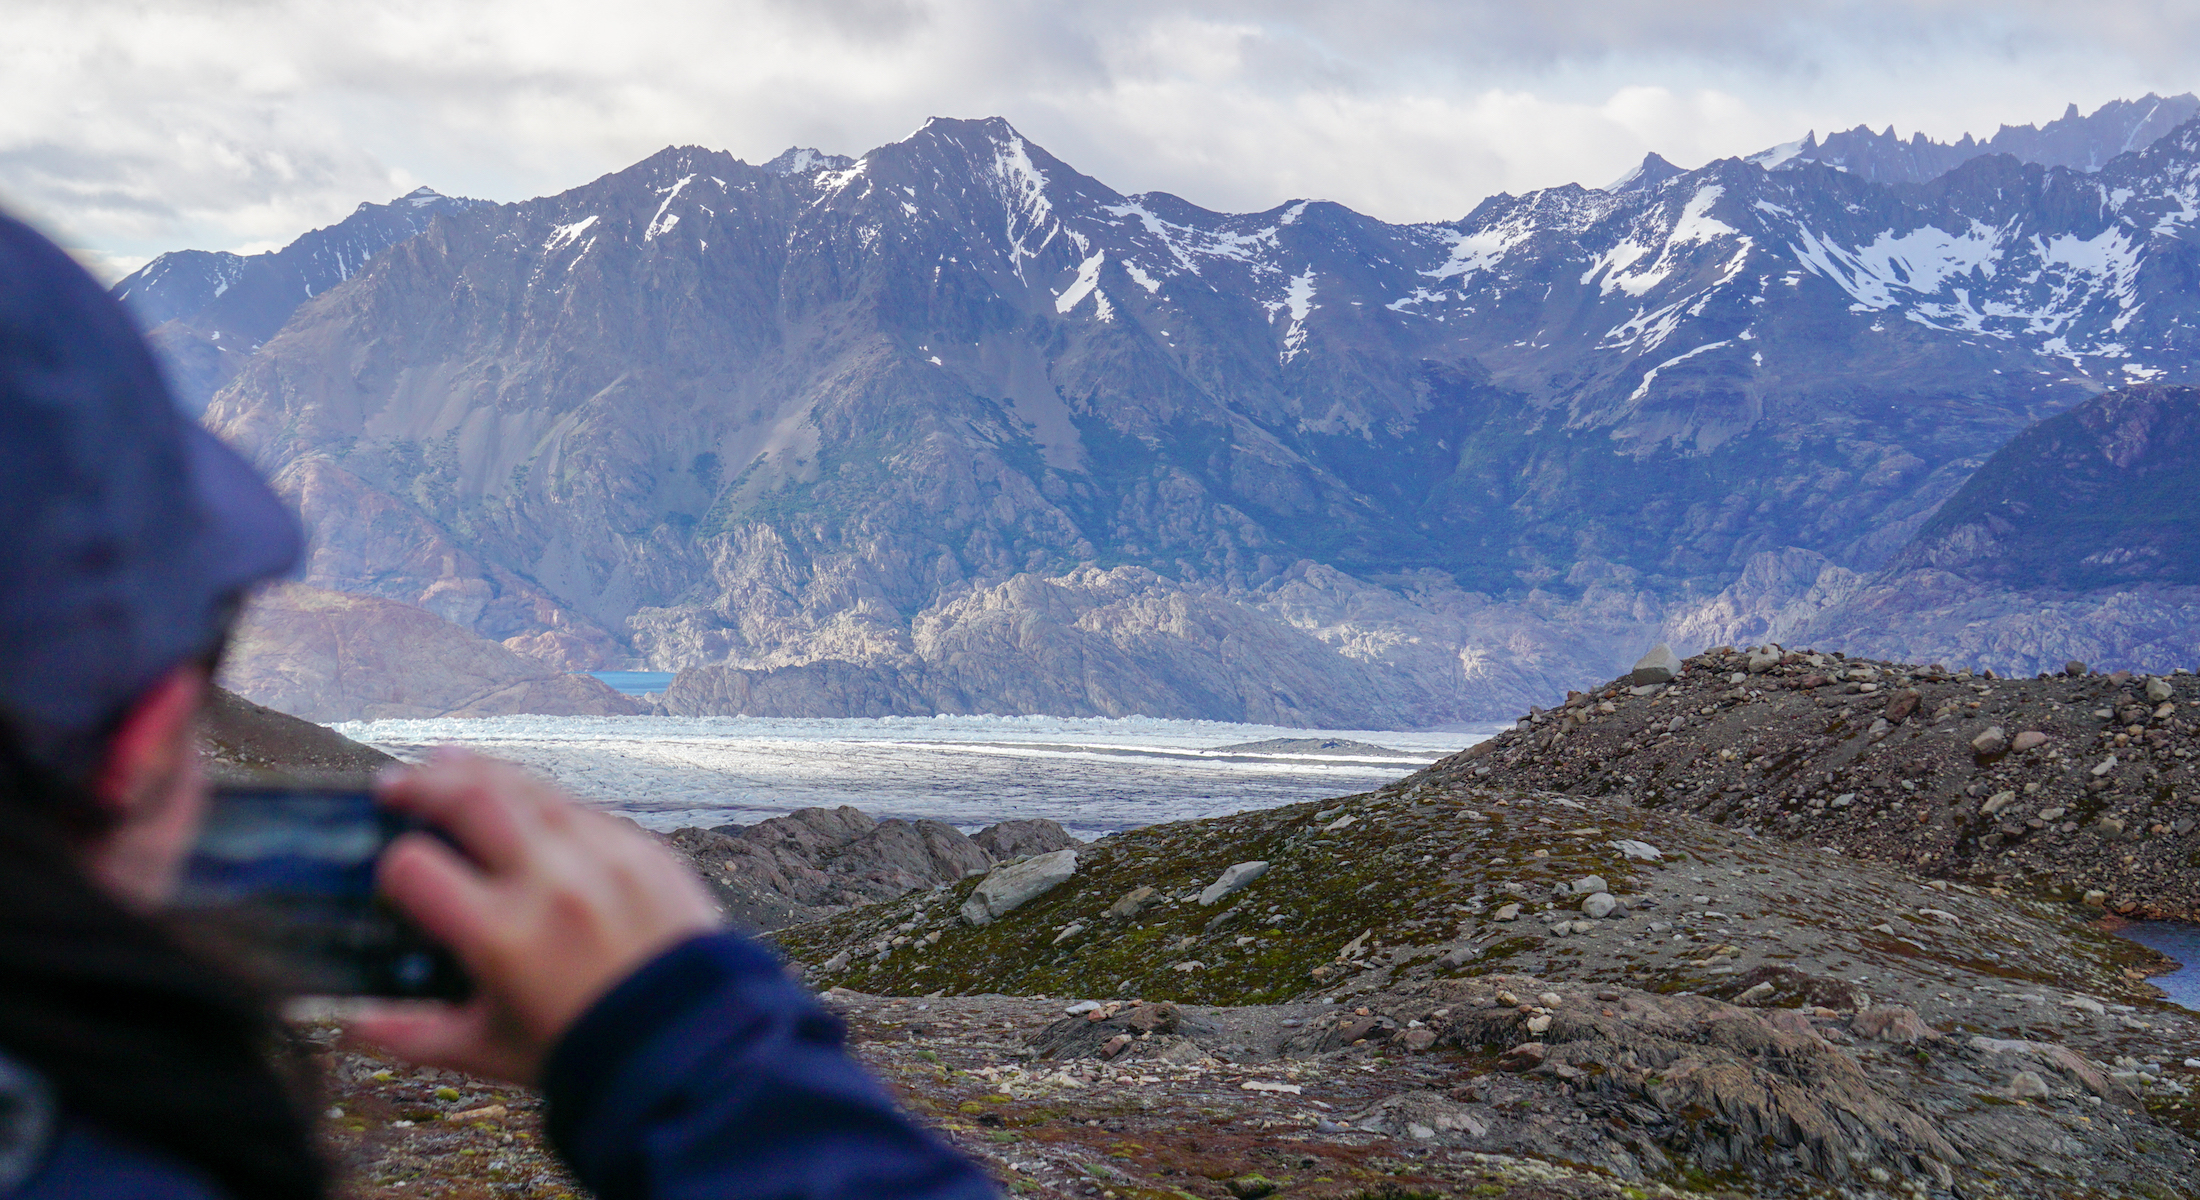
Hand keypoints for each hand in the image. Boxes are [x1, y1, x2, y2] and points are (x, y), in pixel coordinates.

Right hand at [347, 749, 720, 1081]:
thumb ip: (417, 1034)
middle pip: (472, 799)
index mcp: (504, 936)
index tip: (392, 870)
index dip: (394, 866)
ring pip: (531, 788)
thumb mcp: (493, 1051)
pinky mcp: (647, 851)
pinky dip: (545, 800)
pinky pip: (585, 809)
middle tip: (395, 786)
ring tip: (446, 765)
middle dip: (423, 785)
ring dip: (481, 772)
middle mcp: (553, 884)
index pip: (416, 869)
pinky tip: (525, 800)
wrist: (696, 1049)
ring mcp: (606, 859)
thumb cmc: (589, 1053)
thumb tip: (354, 1023)